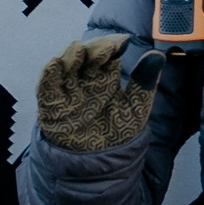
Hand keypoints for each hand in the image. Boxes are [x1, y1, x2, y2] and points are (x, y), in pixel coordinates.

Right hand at [37, 34, 164, 154]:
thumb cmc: (117, 132)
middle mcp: (84, 78)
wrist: (99, 162)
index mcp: (104, 75)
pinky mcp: (51, 104)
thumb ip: (144, 83)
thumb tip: (157, 55)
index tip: (123, 42)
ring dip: (70, 56)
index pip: (107, 53)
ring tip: (78, 49)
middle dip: (94, 49)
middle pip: (86, 56)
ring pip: (65, 66)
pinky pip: (46, 87)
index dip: (113, 45)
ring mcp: (66, 90)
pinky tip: (54, 64)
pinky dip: (48, 75)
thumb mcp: (136, 108)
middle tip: (105, 47)